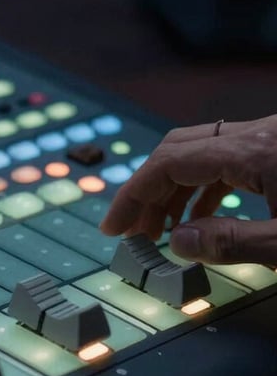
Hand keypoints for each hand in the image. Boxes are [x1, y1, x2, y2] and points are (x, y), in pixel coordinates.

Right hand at [99, 115, 276, 264]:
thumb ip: (233, 242)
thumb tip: (179, 242)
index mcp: (256, 149)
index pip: (169, 161)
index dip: (133, 194)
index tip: (114, 226)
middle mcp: (258, 133)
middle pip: (178, 150)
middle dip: (147, 191)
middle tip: (133, 231)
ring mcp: (268, 137)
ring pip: (201, 153)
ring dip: (173, 190)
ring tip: (162, 230)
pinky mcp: (276, 148)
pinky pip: (227, 160)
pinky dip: (203, 187)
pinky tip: (199, 217)